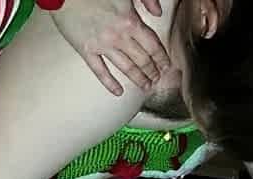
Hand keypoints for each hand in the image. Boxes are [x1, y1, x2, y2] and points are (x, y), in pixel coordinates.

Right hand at [51, 0, 169, 95]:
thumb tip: (158, 12)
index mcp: (131, 22)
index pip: (153, 46)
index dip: (161, 58)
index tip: (166, 66)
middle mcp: (119, 37)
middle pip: (142, 60)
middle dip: (152, 71)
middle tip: (157, 79)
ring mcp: (102, 46)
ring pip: (126, 68)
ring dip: (138, 79)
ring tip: (146, 86)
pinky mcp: (86, 50)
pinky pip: (100, 71)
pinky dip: (110, 83)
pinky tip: (118, 92)